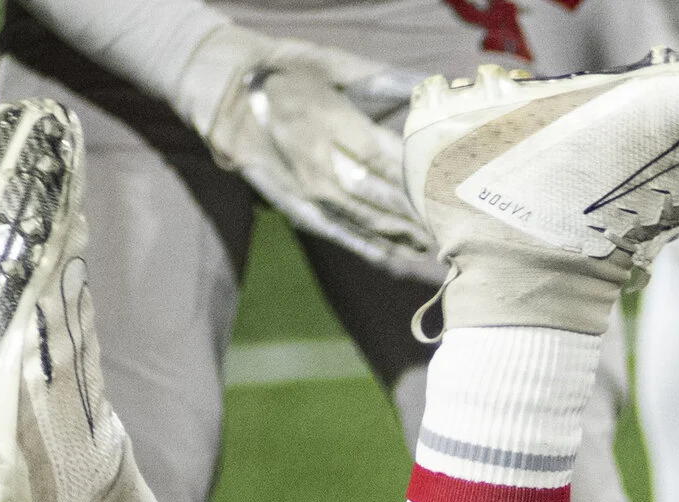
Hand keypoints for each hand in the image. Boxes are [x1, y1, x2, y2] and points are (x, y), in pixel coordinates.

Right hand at [173, 24, 437, 277]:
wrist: (221, 88)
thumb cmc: (286, 69)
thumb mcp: (332, 63)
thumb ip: (385, 80)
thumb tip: (434, 85)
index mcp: (330, 120)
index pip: (388, 159)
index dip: (423, 179)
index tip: (455, 190)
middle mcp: (319, 161)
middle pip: (381, 196)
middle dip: (421, 213)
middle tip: (457, 224)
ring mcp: (304, 188)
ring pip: (363, 220)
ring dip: (402, 236)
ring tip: (437, 244)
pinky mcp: (292, 204)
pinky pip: (336, 233)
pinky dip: (367, 248)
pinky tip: (396, 259)